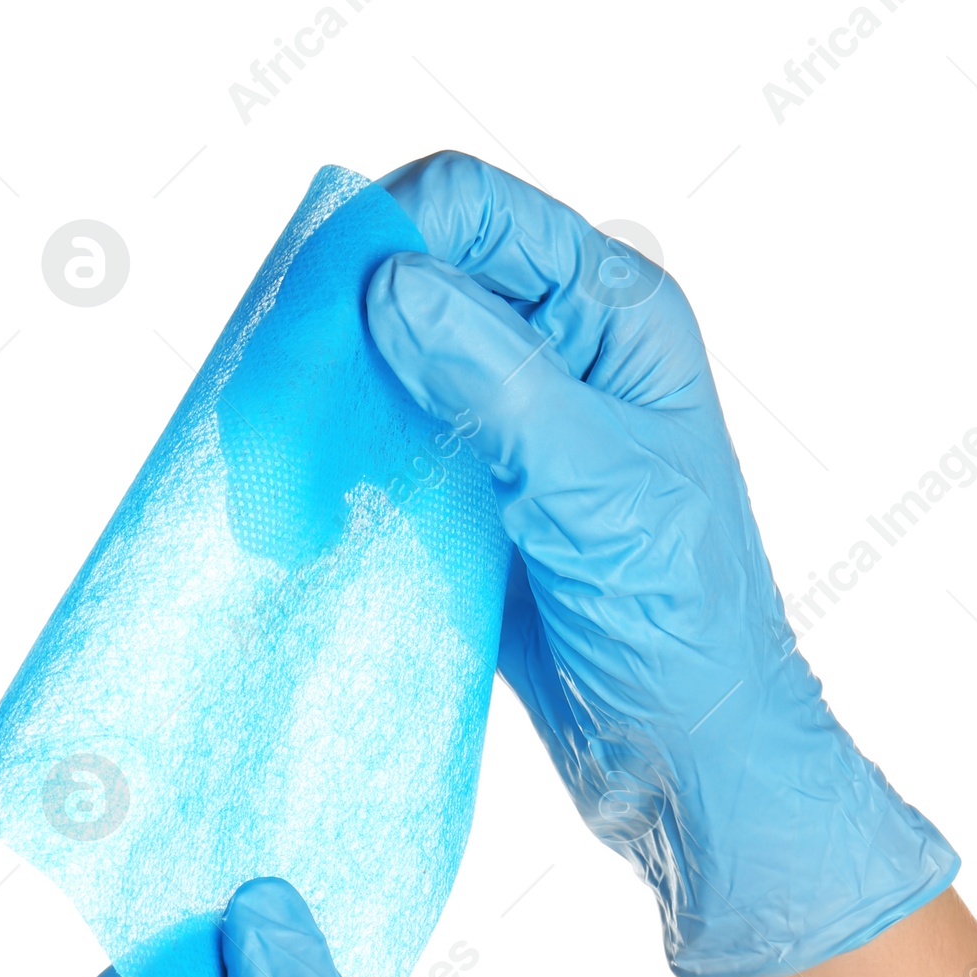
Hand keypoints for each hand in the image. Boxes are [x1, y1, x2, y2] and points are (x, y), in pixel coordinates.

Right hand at [366, 150, 957, 976]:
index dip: (396, 234)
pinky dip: (346, 465)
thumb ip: (493, 379)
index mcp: (613, 318)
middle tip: (287, 379)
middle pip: (422, 279)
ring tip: (286, 441)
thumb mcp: (594, 486)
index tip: (323, 302)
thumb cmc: (683, 624)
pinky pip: (390, 456)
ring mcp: (511, 436)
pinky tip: (312, 495)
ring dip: (337, 395)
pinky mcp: (472, 509)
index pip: (480, 213)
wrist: (690, 764)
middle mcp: (559, 358)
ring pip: (394, 369)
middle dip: (348, 313)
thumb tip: (391, 284)